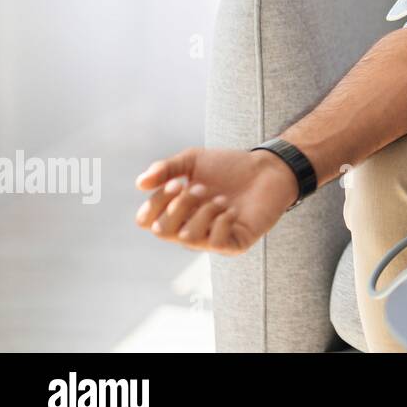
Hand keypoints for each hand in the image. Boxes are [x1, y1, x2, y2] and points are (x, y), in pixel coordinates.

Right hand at [133, 147, 299, 253]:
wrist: (267, 168)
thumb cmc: (228, 166)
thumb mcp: (192, 161)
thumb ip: (165, 169)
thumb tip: (139, 183)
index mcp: (174, 212)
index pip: (146, 220)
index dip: (156, 202)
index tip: (177, 182)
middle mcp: (187, 229)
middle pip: (162, 230)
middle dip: (180, 205)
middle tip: (202, 187)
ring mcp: (210, 240)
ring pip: (187, 237)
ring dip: (204, 211)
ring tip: (222, 198)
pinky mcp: (233, 245)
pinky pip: (215, 243)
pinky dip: (222, 221)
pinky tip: (233, 210)